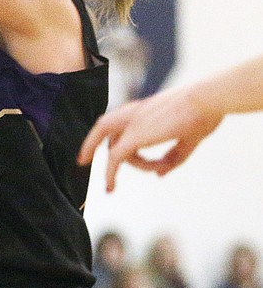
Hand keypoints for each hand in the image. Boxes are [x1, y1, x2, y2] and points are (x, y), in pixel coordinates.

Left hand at [77, 85, 222, 190]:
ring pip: (111, 147)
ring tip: (110, 187)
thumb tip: (158, 175)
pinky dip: (111, 173)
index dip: (122, 140)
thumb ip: (172, 157)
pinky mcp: (134, 135)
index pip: (125, 123)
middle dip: (91, 142)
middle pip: (104, 126)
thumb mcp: (188, 139)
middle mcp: (134, 113)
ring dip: (111, 167)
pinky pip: (116, 158)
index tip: (124, 156)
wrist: (205, 99)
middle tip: (82, 160)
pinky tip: (111, 187)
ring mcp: (132, 123)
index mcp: (145, 109)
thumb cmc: (203, 114)